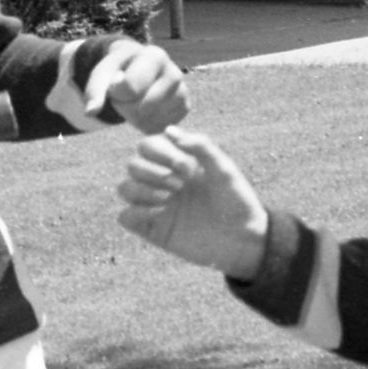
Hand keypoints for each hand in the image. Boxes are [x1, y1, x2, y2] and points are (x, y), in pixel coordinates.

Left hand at [89, 39, 190, 132]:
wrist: (138, 67)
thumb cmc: (120, 69)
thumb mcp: (104, 73)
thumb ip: (94, 91)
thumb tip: (90, 112)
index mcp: (155, 56)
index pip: (130, 88)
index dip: (116, 92)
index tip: (117, 84)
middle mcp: (175, 73)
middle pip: (143, 108)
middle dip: (126, 107)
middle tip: (125, 96)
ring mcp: (183, 92)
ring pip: (152, 120)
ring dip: (136, 118)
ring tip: (134, 102)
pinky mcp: (185, 108)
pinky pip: (161, 127)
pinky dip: (148, 124)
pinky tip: (144, 110)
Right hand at [117, 126, 268, 279]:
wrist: (243, 238)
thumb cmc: (236, 200)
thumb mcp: (223, 168)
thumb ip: (200, 145)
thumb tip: (168, 130)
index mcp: (177, 163)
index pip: (148, 146)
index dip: (159, 152)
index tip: (185, 167)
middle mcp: (162, 181)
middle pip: (132, 165)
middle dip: (151, 172)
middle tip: (179, 185)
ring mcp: (156, 205)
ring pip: (124, 188)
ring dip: (141, 190)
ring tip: (168, 199)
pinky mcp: (152, 229)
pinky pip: (125, 217)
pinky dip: (136, 212)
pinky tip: (161, 213)